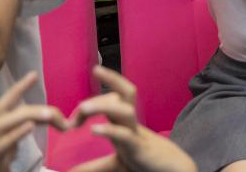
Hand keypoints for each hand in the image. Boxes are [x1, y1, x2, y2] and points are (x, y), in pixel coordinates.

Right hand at [0, 72, 71, 171]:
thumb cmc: (9, 142)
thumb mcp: (24, 127)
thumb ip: (40, 120)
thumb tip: (66, 120)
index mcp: (4, 115)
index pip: (10, 97)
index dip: (20, 86)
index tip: (34, 74)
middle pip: (6, 107)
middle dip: (32, 107)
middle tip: (55, 113)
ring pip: (4, 123)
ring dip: (28, 117)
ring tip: (50, 116)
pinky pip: (3, 143)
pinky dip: (16, 134)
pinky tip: (30, 126)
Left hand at [65, 66, 195, 171]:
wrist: (174, 171)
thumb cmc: (147, 164)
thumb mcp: (117, 163)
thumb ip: (95, 166)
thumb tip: (71, 171)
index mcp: (126, 124)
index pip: (119, 95)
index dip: (104, 87)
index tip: (88, 84)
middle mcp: (132, 124)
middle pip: (125, 93)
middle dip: (109, 84)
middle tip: (89, 84)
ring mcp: (137, 134)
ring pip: (124, 111)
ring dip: (103, 106)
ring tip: (83, 108)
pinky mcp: (139, 149)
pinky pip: (124, 135)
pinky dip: (109, 130)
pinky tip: (93, 129)